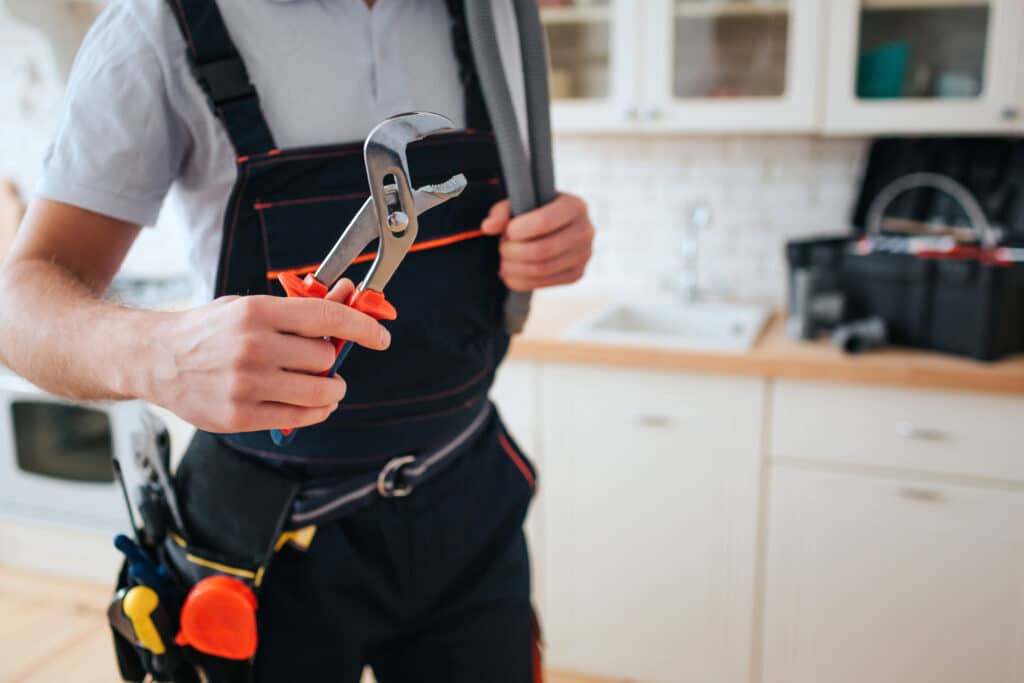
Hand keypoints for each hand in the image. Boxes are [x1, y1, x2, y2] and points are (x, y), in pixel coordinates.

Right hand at [145, 279, 390, 432]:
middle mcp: (253, 347)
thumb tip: (350, 296)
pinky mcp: (240, 416)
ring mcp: (246, 384)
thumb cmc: (209, 331)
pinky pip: (300, 416)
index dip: (362, 328)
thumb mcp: (250, 308)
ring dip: (331, 389)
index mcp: (257, 312)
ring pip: (319, 390)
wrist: (155, 359)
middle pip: (325, 358)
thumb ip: (300, 308)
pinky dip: (316, 411)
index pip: (326, 318)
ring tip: (325, 385)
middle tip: (323, 361)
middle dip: (331, 361)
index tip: (380, 338)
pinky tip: (311, 403)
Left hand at [480, 193, 593, 290]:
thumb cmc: (536, 210)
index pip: (544, 222)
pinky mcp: (576, 274)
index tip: (507, 231)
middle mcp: (585, 231)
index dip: (518, 230)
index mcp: (575, 206)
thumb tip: (488, 227)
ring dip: (514, 268)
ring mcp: (583, 255)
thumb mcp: (520, 202)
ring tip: (504, 260)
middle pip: (541, 250)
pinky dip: (520, 281)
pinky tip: (510, 273)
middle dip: (513, 251)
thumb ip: (502, 211)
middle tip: (502, 247)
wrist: (556, 225)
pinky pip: (544, 283)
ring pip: (541, 270)